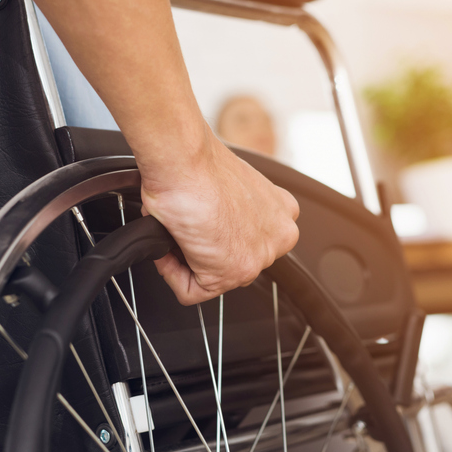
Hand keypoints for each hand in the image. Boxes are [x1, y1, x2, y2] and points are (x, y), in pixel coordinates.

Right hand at [140, 127, 299, 304]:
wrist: (185, 160)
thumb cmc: (197, 164)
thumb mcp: (228, 188)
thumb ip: (231, 212)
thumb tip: (209, 225)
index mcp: (281, 212)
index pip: (248, 241)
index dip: (215, 235)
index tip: (201, 224)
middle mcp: (279, 236)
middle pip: (231, 261)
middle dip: (203, 250)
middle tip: (185, 228)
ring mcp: (258, 257)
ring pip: (211, 277)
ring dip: (185, 260)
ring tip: (177, 232)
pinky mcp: (231, 273)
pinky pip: (191, 291)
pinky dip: (171, 273)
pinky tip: (170, 247)